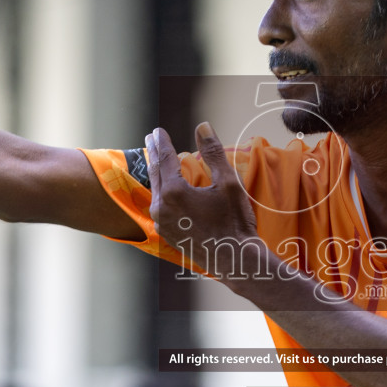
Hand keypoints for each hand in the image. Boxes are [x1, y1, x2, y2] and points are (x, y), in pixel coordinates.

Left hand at [144, 123, 262, 281]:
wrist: (236, 261)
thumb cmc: (235, 221)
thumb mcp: (228, 182)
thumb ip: (213, 152)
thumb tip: (203, 125)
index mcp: (174, 192)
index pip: (165, 158)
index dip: (163, 142)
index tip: (158, 130)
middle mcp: (162, 207)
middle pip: (156, 173)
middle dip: (155, 154)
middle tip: (151, 138)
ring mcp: (162, 223)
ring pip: (156, 191)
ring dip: (156, 174)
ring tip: (157, 162)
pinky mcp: (167, 234)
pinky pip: (160, 207)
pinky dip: (161, 193)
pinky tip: (165, 190)